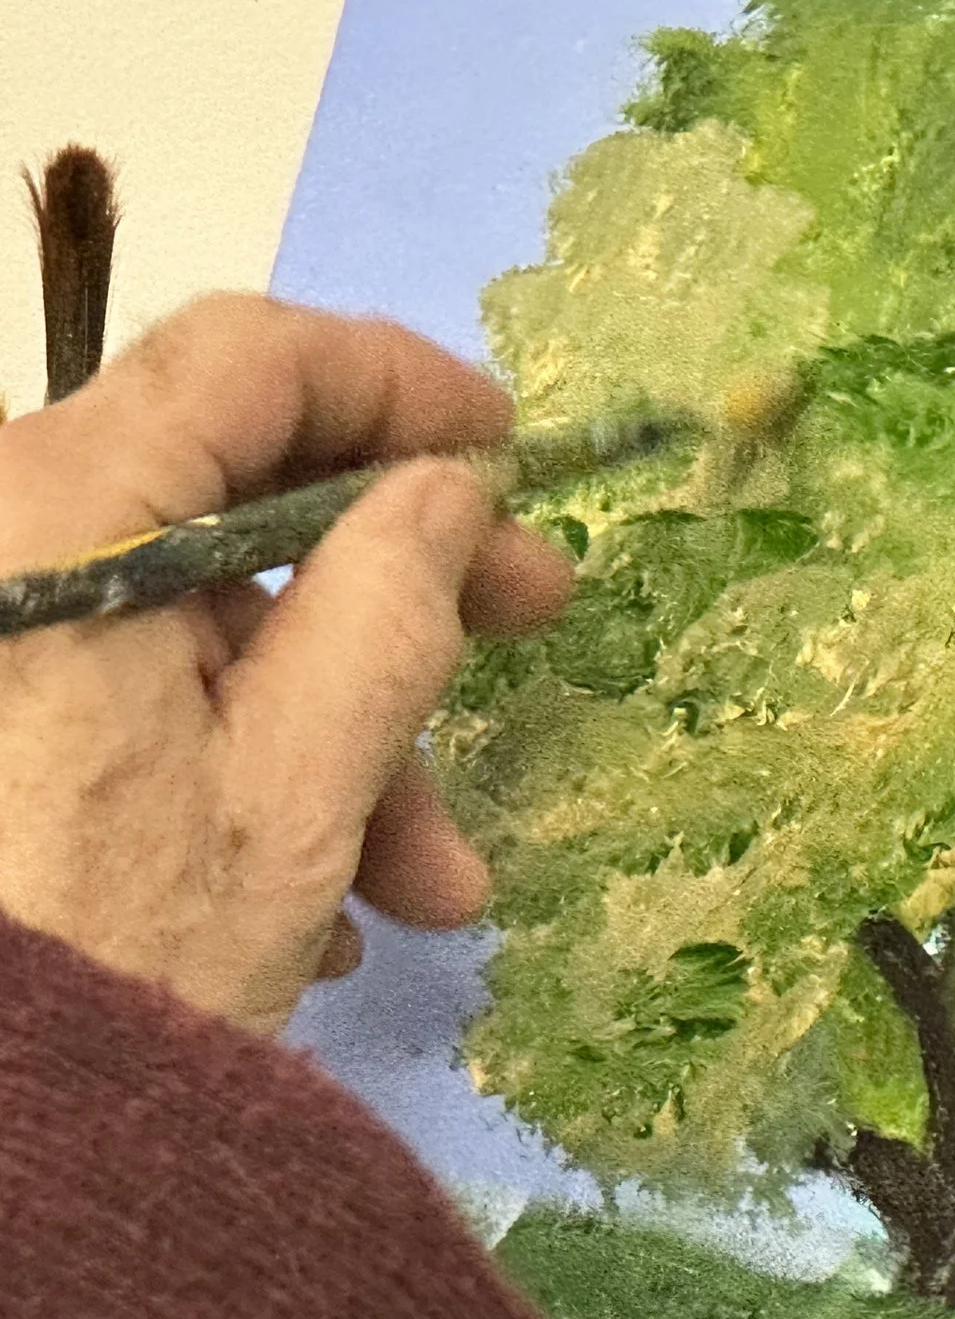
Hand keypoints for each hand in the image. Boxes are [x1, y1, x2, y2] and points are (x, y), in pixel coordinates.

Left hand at [0, 294, 573, 1034]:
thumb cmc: (120, 960)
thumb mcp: (294, 793)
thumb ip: (390, 610)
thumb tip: (444, 490)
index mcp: (51, 518)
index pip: (245, 358)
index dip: (398, 383)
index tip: (510, 448)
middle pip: (229, 496)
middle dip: (401, 582)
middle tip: (538, 621)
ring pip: (195, 619)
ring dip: (341, 726)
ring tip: (430, 882)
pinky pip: (125, 689)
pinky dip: (240, 761)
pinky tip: (318, 899)